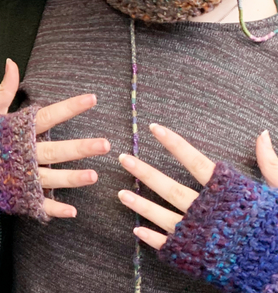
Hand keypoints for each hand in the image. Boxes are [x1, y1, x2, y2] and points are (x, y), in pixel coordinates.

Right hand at [0, 58, 110, 218]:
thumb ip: (5, 88)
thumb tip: (11, 61)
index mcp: (17, 130)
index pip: (48, 115)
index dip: (70, 107)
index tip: (92, 99)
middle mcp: (23, 154)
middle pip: (56, 150)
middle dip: (81, 148)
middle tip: (105, 144)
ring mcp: (21, 177)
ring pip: (51, 178)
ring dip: (73, 178)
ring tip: (95, 176)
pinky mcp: (18, 196)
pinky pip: (39, 205)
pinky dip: (55, 209)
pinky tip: (73, 211)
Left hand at [117, 124, 277, 247]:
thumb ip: (268, 163)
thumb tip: (262, 134)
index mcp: (227, 193)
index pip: (194, 160)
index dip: (173, 143)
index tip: (153, 127)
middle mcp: (209, 212)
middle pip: (170, 188)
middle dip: (144, 172)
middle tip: (123, 157)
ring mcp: (200, 235)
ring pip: (164, 216)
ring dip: (141, 205)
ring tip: (120, 193)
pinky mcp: (198, 256)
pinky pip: (171, 246)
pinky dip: (152, 238)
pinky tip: (136, 229)